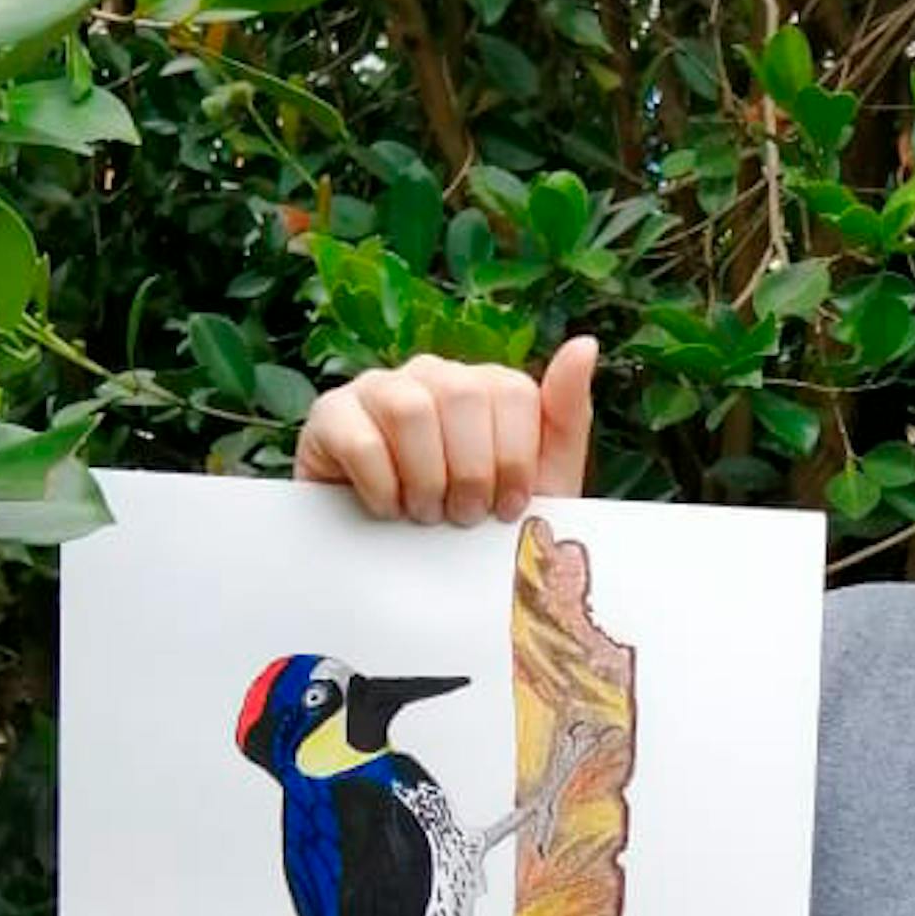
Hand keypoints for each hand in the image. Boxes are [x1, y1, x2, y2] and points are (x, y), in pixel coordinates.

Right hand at [293, 333, 597, 524]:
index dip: (516, 459)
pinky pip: (359, 438)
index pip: (513, 392)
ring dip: (426, 479)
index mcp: (484, 386)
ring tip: (426, 515)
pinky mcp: (329, 416)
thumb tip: (585, 344)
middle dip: (471, 473)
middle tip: (463, 517)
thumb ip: (565, 415)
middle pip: (463, 395)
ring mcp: (377, 389)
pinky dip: (381, 487)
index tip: (507, 508)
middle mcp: (431, 375)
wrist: (406, 571)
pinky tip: (388, 510)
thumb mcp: (539, 482)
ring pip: (411, 408)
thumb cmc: (475, 522)